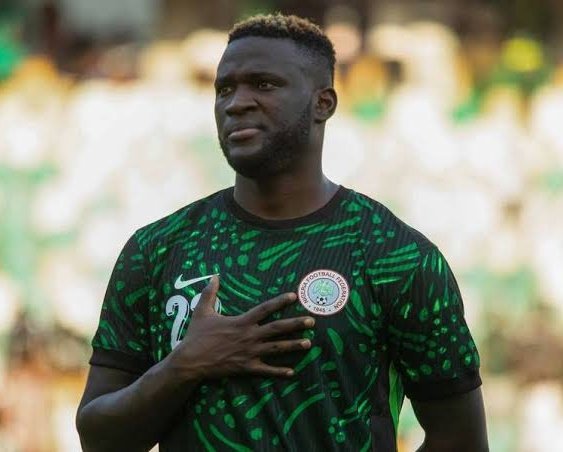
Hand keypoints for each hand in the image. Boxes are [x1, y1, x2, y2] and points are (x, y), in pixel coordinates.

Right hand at [168, 275, 314, 378]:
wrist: (190, 361)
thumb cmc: (197, 336)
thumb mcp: (202, 311)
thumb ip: (210, 293)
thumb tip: (214, 275)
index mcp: (241, 322)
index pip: (265, 309)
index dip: (280, 302)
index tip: (294, 296)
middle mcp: (249, 336)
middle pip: (277, 328)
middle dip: (295, 324)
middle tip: (312, 321)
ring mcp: (249, 353)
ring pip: (276, 348)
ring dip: (293, 346)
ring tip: (309, 343)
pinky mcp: (246, 367)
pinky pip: (266, 370)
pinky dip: (279, 371)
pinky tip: (292, 372)